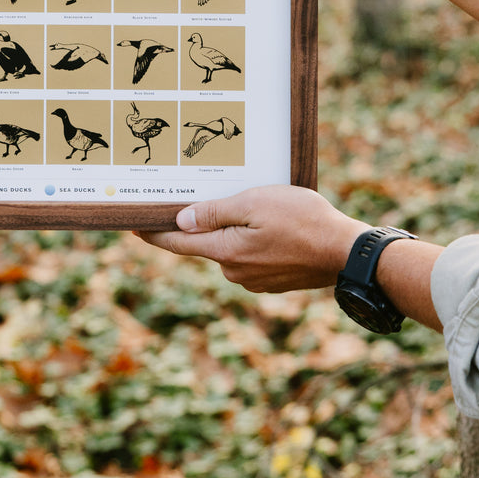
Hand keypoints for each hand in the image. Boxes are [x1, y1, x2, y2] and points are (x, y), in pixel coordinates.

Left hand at [137, 185, 366, 292]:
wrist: (346, 252)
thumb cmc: (301, 220)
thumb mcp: (253, 203)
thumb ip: (214, 213)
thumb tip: (180, 221)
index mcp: (225, 252)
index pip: (177, 243)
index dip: (153, 233)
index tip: (132, 224)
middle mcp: (235, 272)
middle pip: (204, 244)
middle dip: (198, 224)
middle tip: (196, 197)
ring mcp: (254, 279)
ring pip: (229, 249)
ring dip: (230, 230)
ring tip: (246, 205)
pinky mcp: (272, 280)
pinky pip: (249, 256)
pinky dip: (249, 239)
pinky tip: (267, 224)